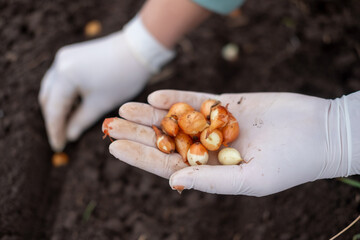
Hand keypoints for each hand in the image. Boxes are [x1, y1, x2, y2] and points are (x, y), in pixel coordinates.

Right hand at [39, 16, 173, 151]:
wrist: (138, 50)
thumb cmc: (122, 78)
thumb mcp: (100, 104)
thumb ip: (81, 121)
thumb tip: (69, 136)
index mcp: (65, 76)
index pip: (54, 110)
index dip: (56, 131)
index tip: (58, 147)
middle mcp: (59, 64)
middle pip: (48, 98)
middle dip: (54, 119)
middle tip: (62, 137)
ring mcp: (64, 57)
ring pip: (53, 87)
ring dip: (58, 106)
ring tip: (67, 124)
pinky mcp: (72, 55)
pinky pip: (61, 78)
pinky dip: (64, 94)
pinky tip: (73, 105)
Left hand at [104, 90, 356, 195]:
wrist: (320, 133)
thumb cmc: (290, 164)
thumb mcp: (251, 180)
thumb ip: (212, 180)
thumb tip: (173, 182)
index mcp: (211, 170)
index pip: (167, 165)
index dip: (140, 157)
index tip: (114, 148)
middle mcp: (209, 148)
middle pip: (166, 141)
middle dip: (139, 132)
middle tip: (110, 124)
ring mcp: (217, 124)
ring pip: (177, 119)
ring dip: (152, 114)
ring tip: (124, 107)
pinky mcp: (228, 104)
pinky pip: (198, 100)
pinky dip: (177, 98)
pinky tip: (156, 96)